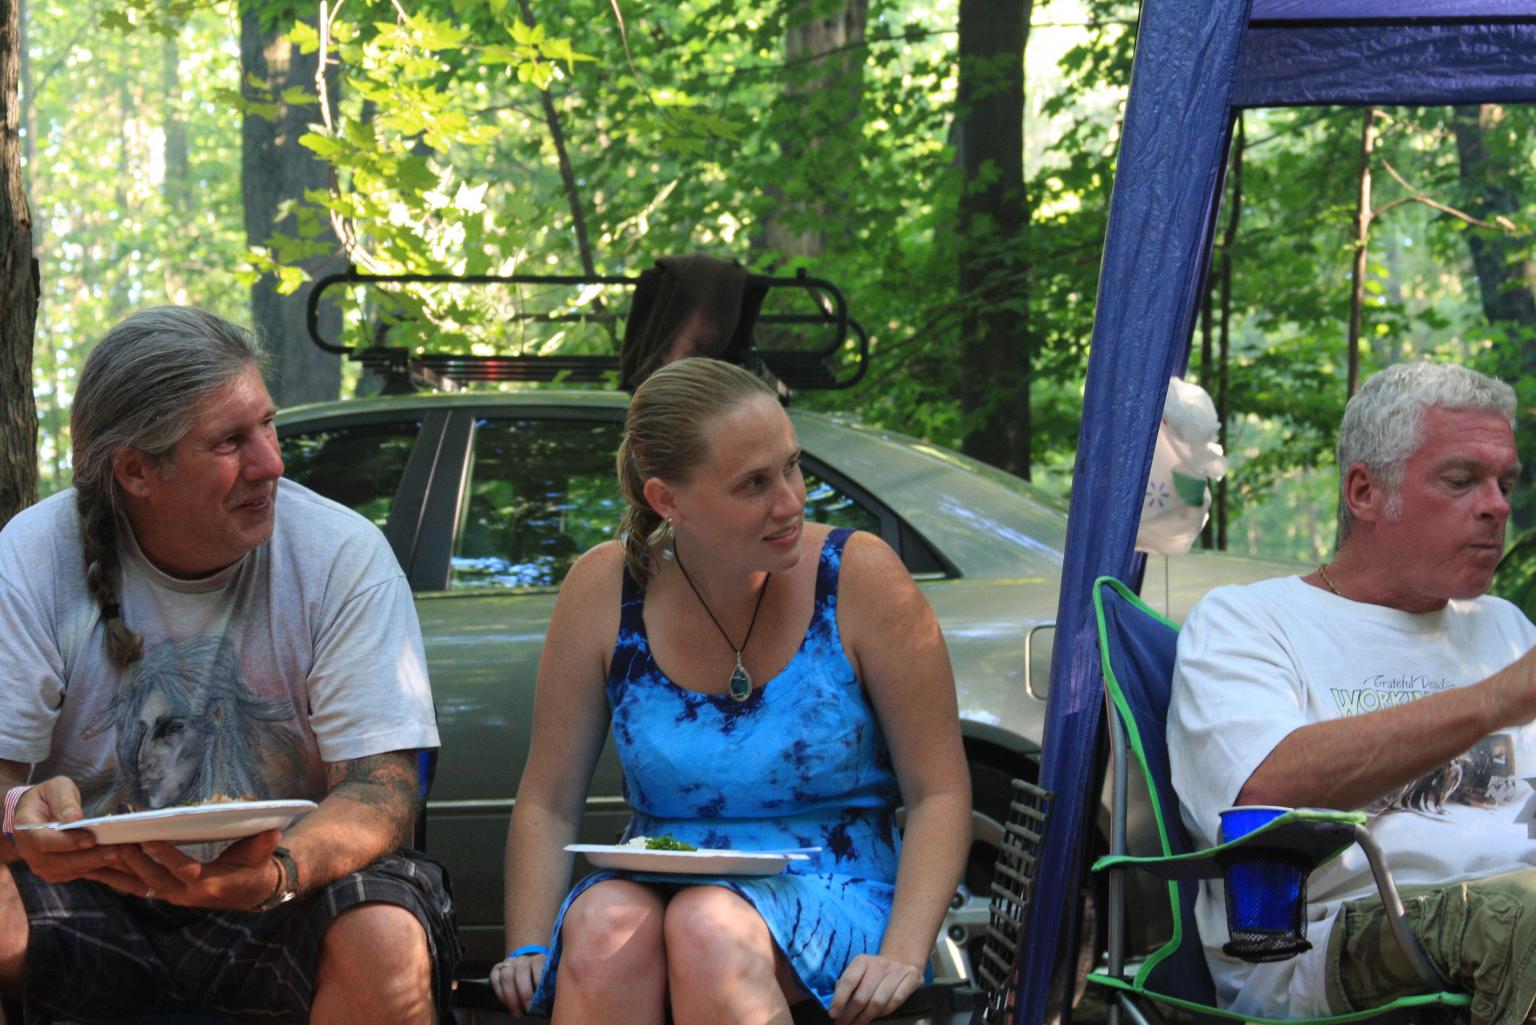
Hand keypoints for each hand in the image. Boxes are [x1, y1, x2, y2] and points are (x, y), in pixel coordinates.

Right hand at [10, 776, 123, 883]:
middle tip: (117, 851)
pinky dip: (93, 868)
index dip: (67, 842)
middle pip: (59, 861)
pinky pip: (73, 874)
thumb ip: (63, 800)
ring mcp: (40, 864)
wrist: (35, 813)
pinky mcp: (52, 871)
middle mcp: (28, 852)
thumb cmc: (48, 797)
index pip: (44, 841)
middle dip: (89, 857)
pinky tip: (112, 860)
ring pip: (68, 870)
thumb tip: (74, 817)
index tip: (91, 839)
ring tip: (120, 855)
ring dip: (94, 864)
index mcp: (25, 828)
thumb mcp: (56, 788)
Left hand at [82, 829, 282, 909]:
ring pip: (138, 886)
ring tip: (91, 858)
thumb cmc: (254, 868)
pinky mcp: (164, 894)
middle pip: (152, 879)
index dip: (165, 855)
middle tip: (112, 841)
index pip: (183, 869)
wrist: (250, 893)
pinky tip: (95, 870)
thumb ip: (262, 844)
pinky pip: (135, 887)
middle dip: (131, 861)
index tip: (148, 838)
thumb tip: (271, 831)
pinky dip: (115, 879)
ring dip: (115, 873)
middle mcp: (186, 894)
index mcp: (209, 884)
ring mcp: (172, 896)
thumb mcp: (261, 856)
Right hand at [490, 952, 544, 1017]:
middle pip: (521, 970)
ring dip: (511, 997)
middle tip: (528, 1009)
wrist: (527, 971)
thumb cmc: (540, 981)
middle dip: (524, 992)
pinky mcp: (497, 969)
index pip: (537, 963)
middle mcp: (522, 959)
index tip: (541, 997)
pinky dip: (500, 994)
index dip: (539, 979)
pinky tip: (507, 1004)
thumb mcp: (548, 981)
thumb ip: (548, 985)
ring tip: (517, 1011)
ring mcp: (508, 963)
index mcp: (538, 959)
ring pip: (507, 975)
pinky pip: (495, 979)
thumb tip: (549, 997)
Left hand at [828, 954, 922, 1024]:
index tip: (833, 1014)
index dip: (839, 999)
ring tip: (857, 1024)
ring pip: (879, 1002)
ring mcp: (897, 970)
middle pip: (863, 996)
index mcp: (862, 960)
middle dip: (851, 1015)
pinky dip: (884, 1013)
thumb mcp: (858, 971)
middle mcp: (879, 963)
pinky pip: (895, 1002)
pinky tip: (875, 1016)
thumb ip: (847, 984)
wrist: (901, 959)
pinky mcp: (911, 977)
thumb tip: (836, 1006)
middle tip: (843, 1024)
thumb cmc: (873, 971)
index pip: (849, 981)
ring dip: (865, 1018)